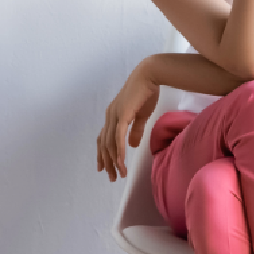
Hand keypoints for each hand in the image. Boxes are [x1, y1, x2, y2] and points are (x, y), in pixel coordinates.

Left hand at [96, 60, 160, 181]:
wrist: (150, 76)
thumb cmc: (146, 93)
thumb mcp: (141, 116)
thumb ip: (135, 131)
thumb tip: (132, 146)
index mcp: (112, 116)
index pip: (104, 139)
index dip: (103, 154)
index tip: (104, 168)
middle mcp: (110, 116)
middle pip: (105, 145)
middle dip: (108, 163)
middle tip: (112, 178)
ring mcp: (114, 115)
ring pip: (111, 144)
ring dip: (114, 161)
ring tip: (119, 174)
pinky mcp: (122, 115)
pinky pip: (118, 136)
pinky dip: (119, 151)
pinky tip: (121, 162)